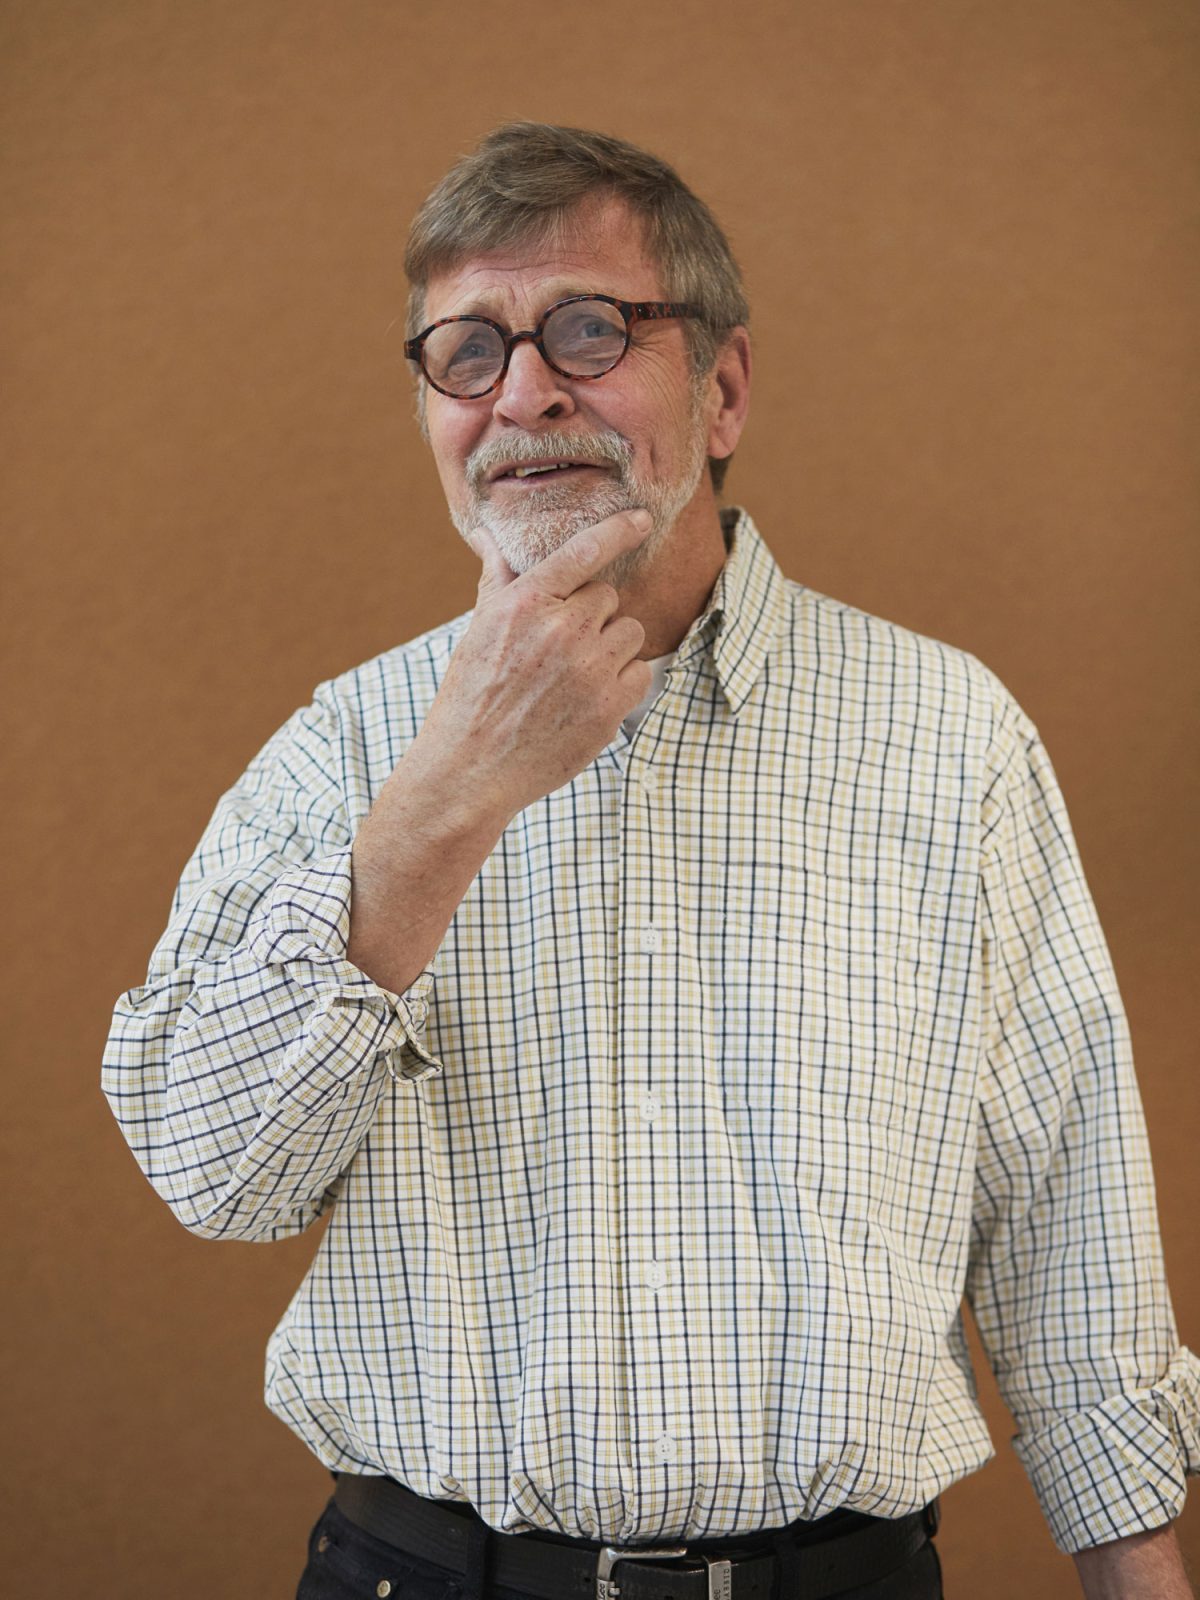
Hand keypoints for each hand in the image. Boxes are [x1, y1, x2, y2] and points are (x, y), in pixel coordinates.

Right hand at [411, 509, 653, 823]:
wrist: (471, 769)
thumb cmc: (470, 697)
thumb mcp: (478, 631)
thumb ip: (497, 581)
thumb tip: (489, 537)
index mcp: (525, 604)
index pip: (583, 552)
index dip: (618, 530)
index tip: (640, 519)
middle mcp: (561, 630)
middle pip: (608, 597)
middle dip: (592, 617)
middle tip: (561, 648)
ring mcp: (589, 669)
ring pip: (630, 632)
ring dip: (611, 648)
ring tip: (574, 674)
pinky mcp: (609, 707)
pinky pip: (640, 672)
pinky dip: (623, 683)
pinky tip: (589, 699)